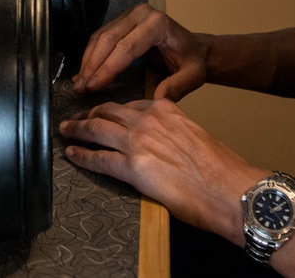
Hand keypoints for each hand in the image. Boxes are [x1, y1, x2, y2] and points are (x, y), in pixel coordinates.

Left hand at [60, 98, 263, 241]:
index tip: (105, 112)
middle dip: (89, 114)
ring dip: (77, 129)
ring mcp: (137, 143)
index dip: (113, 110)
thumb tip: (163, 147)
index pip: (131, 106)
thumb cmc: (219, 168)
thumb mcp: (194, 136)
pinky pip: (98, 159)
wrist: (228, 188)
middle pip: (108, 112)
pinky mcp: (131, 168)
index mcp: (165, 110)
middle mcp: (147, 120)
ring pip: (96, 129)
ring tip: (66, 130)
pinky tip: (72, 154)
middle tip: (77, 118)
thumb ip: (172, 134)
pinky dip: (82, 155)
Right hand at [72, 3, 209, 99]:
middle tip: (80, 89)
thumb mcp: (192, 76)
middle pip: (109, 39)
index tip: (93, 87)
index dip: (108, 67)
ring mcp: (129, 14)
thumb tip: (157, 99)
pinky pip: (101, 37)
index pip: (127, 46)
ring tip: (79, 85)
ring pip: (101, 37)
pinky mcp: (121, 20)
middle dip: (92, 65)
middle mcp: (141, 13)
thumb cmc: (192, 62)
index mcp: (158, 24)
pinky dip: (90, 56)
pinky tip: (84, 73)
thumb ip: (177, 87)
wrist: (193, 49)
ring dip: (87, 61)